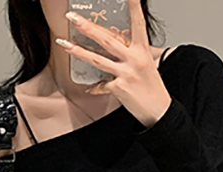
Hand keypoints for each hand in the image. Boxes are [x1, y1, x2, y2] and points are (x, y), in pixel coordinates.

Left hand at [57, 0, 171, 127]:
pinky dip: (95, 87)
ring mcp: (126, 73)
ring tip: (64, 43)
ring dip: (78, 51)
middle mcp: (134, 59)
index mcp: (142, 50)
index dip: (134, 7)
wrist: (158, 110)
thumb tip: (119, 37)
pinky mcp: (119, 88)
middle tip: (72, 17)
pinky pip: (102, 84)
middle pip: (106, 39)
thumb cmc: (152, 86)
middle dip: (87, 27)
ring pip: (97, 59)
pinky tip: (89, 88)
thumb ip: (132, 50)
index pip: (137, 24)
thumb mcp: (147, 63)